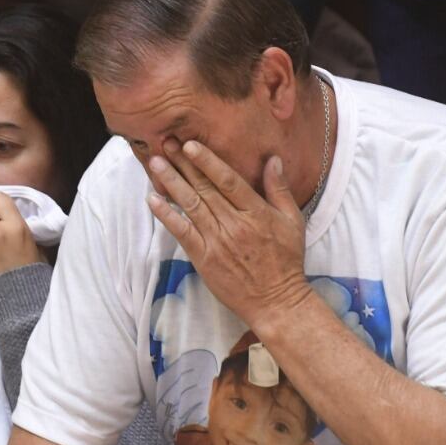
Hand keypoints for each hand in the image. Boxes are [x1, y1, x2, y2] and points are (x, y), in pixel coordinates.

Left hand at [144, 141, 314, 333]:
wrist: (276, 301)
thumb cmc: (286, 261)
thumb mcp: (292, 221)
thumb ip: (278, 189)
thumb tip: (273, 159)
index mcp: (257, 213)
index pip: (228, 181)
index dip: (207, 161)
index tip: (190, 144)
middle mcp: (235, 224)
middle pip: (204, 188)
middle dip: (183, 163)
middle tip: (164, 143)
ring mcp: (217, 241)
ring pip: (190, 205)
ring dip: (170, 182)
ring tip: (155, 163)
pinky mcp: (204, 258)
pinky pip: (182, 232)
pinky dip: (166, 215)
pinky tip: (153, 200)